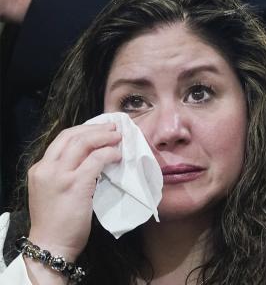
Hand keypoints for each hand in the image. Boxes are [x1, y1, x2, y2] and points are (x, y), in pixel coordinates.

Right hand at [26, 123, 121, 260]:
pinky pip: (96, 160)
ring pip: (83, 143)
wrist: (50, 245)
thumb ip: (66, 173)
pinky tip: (117, 156)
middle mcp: (46, 168)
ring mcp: (59, 175)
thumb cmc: (56, 222)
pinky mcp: (75, 184)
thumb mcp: (54, 191)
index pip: (62, 139)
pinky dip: (109, 154)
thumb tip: (93, 158)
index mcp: (40, 168)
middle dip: (96, 129)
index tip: (100, 129)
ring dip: (104, 137)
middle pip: (72, 136)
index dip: (84, 130)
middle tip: (113, 128)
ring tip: (118, 137)